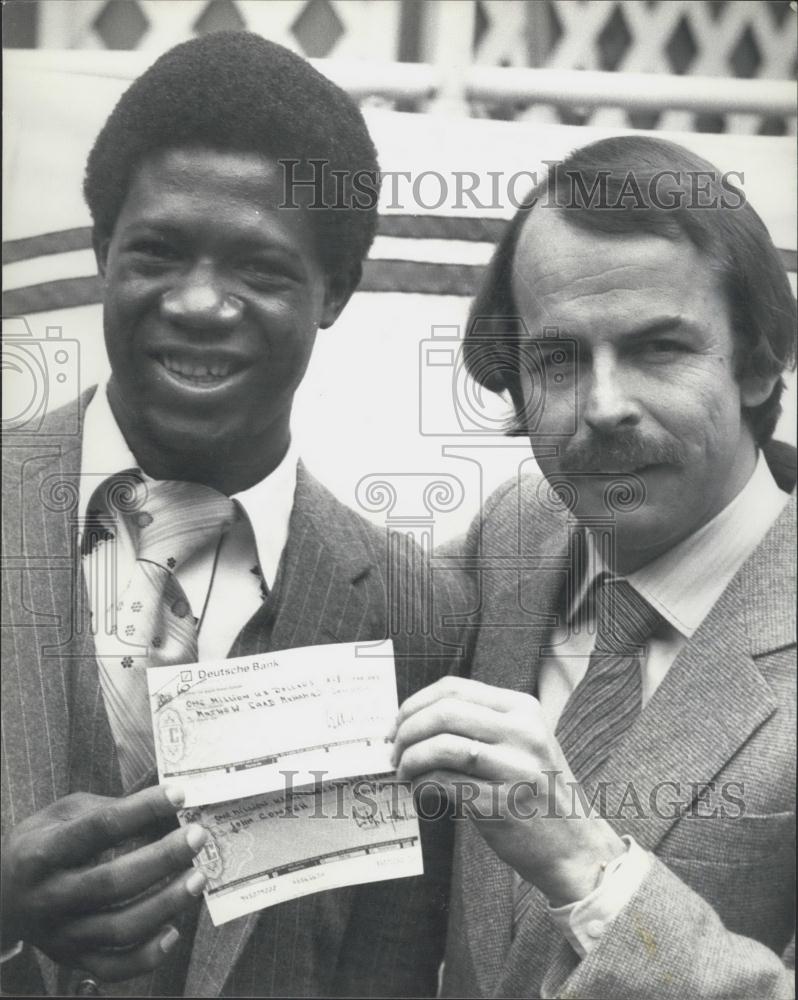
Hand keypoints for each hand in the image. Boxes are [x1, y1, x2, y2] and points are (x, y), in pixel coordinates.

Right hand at [1, 785, 207, 980]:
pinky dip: (147, 955)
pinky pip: (113, 967)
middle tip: (197, 836)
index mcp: (42, 852)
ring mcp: (60, 933)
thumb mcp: (60, 815)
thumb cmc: (42, 845)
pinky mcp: (73, 959)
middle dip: (162, 858)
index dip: (141, 809)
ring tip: (198, 877)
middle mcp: (49, 896)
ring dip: (166, 903)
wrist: (1, 897)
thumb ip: (106, 809)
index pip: (98, 828)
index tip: (179, 795)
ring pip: (118, 928)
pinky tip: (173, 931)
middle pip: (112, 882)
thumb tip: (163, 804)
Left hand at [390, 677, 624, 905]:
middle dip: (406, 730)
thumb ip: (481, 723)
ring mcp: (514, 768)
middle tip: (393, 749)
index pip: (454, 688)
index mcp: (523, 709)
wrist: (574, 846)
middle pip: (443, 712)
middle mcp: (522, 733)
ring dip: (410, 760)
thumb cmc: (538, 793)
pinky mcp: (501, 803)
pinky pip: (445, 783)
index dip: (416, 702)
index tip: (397, 723)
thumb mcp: (523, 742)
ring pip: (440, 746)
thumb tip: (417, 718)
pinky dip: (422, 786)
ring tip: (404, 773)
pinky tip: (421, 793)